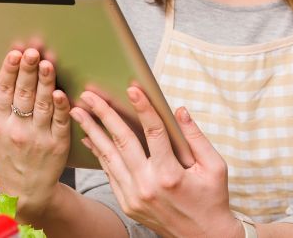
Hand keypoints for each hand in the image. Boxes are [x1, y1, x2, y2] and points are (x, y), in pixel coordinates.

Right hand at [0, 48, 72, 223]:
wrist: (25, 189)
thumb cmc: (2, 154)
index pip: (2, 91)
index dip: (8, 71)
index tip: (14, 54)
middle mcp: (16, 130)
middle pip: (23, 95)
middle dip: (28, 71)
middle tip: (32, 52)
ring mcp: (38, 138)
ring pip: (43, 105)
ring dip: (45, 83)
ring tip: (47, 64)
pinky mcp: (58, 145)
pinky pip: (60, 122)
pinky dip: (61, 107)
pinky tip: (61, 93)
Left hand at [73, 86, 241, 237]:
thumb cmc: (212, 200)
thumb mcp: (214, 168)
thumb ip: (196, 137)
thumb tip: (179, 110)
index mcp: (171, 174)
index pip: (154, 133)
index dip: (144, 108)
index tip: (132, 89)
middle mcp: (148, 185)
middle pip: (122, 141)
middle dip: (104, 114)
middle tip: (89, 95)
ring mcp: (134, 196)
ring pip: (109, 156)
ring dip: (91, 131)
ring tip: (78, 112)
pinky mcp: (127, 203)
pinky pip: (109, 172)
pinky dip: (98, 153)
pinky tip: (89, 137)